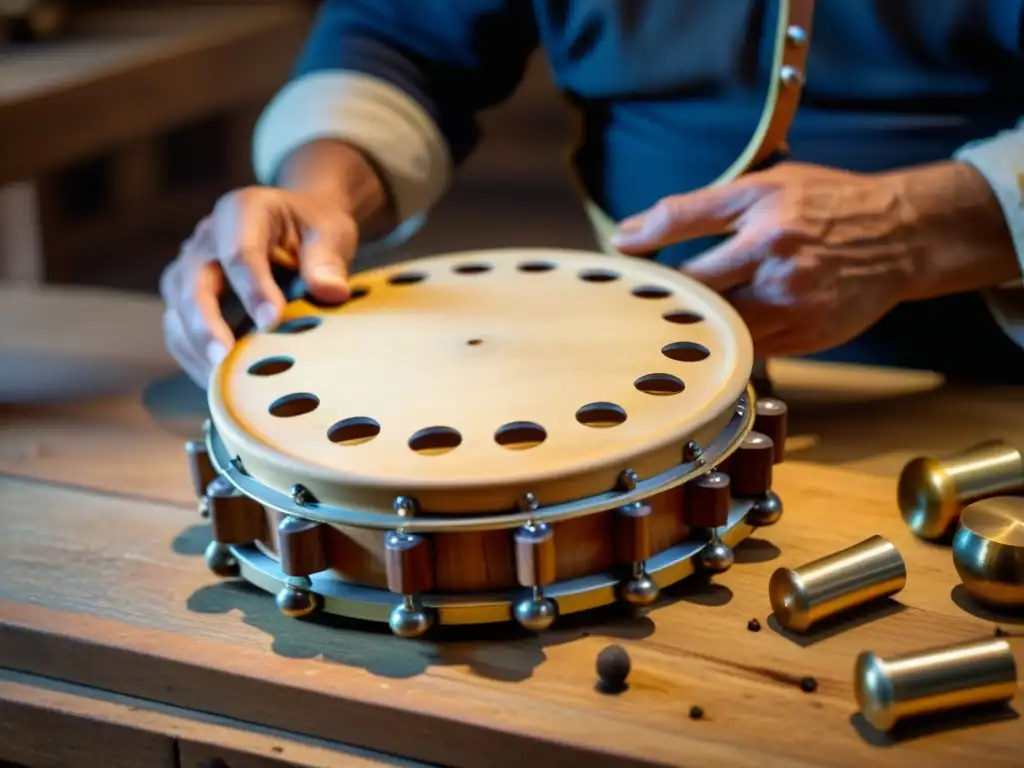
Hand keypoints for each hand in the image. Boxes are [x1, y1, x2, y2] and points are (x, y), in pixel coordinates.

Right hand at [160, 186, 357, 385]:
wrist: (296, 227)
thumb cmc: (313, 229)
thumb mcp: (330, 231)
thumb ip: (327, 259)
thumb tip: (330, 292)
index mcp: (242, 211)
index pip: (238, 252)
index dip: (253, 288)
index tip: (271, 321)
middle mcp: (207, 238)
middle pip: (193, 282)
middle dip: (206, 324)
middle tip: (223, 360)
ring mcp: (191, 267)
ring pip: (178, 308)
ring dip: (196, 346)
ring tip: (219, 382)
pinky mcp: (187, 297)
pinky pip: (179, 329)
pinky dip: (194, 357)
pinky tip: (218, 383)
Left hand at [610, 162, 918, 356]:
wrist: (901, 235)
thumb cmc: (824, 203)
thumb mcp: (761, 186)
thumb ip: (691, 210)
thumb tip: (624, 235)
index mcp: (765, 225)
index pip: (682, 244)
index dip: (645, 259)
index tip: (621, 267)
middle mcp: (779, 268)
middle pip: (697, 297)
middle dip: (666, 299)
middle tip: (640, 301)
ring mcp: (795, 310)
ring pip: (719, 331)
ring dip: (692, 326)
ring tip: (674, 318)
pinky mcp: (806, 339)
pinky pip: (747, 350)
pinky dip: (726, 342)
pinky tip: (714, 332)